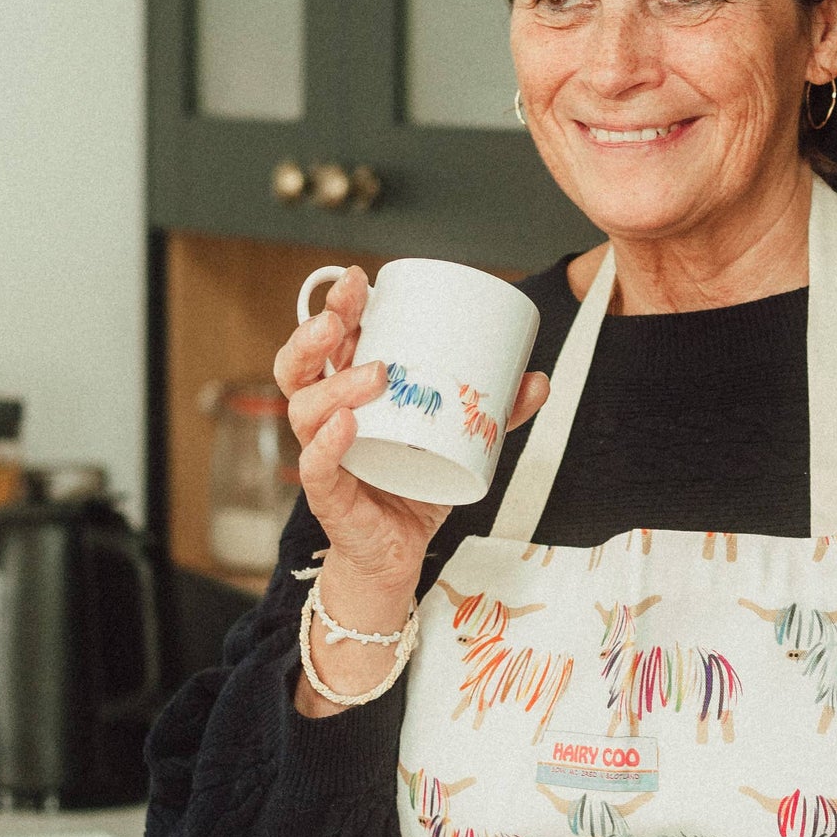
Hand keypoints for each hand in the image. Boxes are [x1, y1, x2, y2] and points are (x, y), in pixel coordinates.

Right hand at [274, 263, 549, 713]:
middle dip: (316, 335)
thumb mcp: (459, 444)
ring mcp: (322, 455)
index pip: (328, 341)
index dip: (338, 307)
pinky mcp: (329, 496)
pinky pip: (316, 467)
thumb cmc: (417, 488)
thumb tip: (537, 379)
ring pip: (305, 409)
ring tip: (376, 372)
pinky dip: (327, 446)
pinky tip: (345, 427)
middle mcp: (324, 418)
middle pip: (299, 365)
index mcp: (347, 393)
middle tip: (345, 318)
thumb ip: (495, 414)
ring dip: (337, 385)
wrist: (398, 555)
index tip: (362, 281)